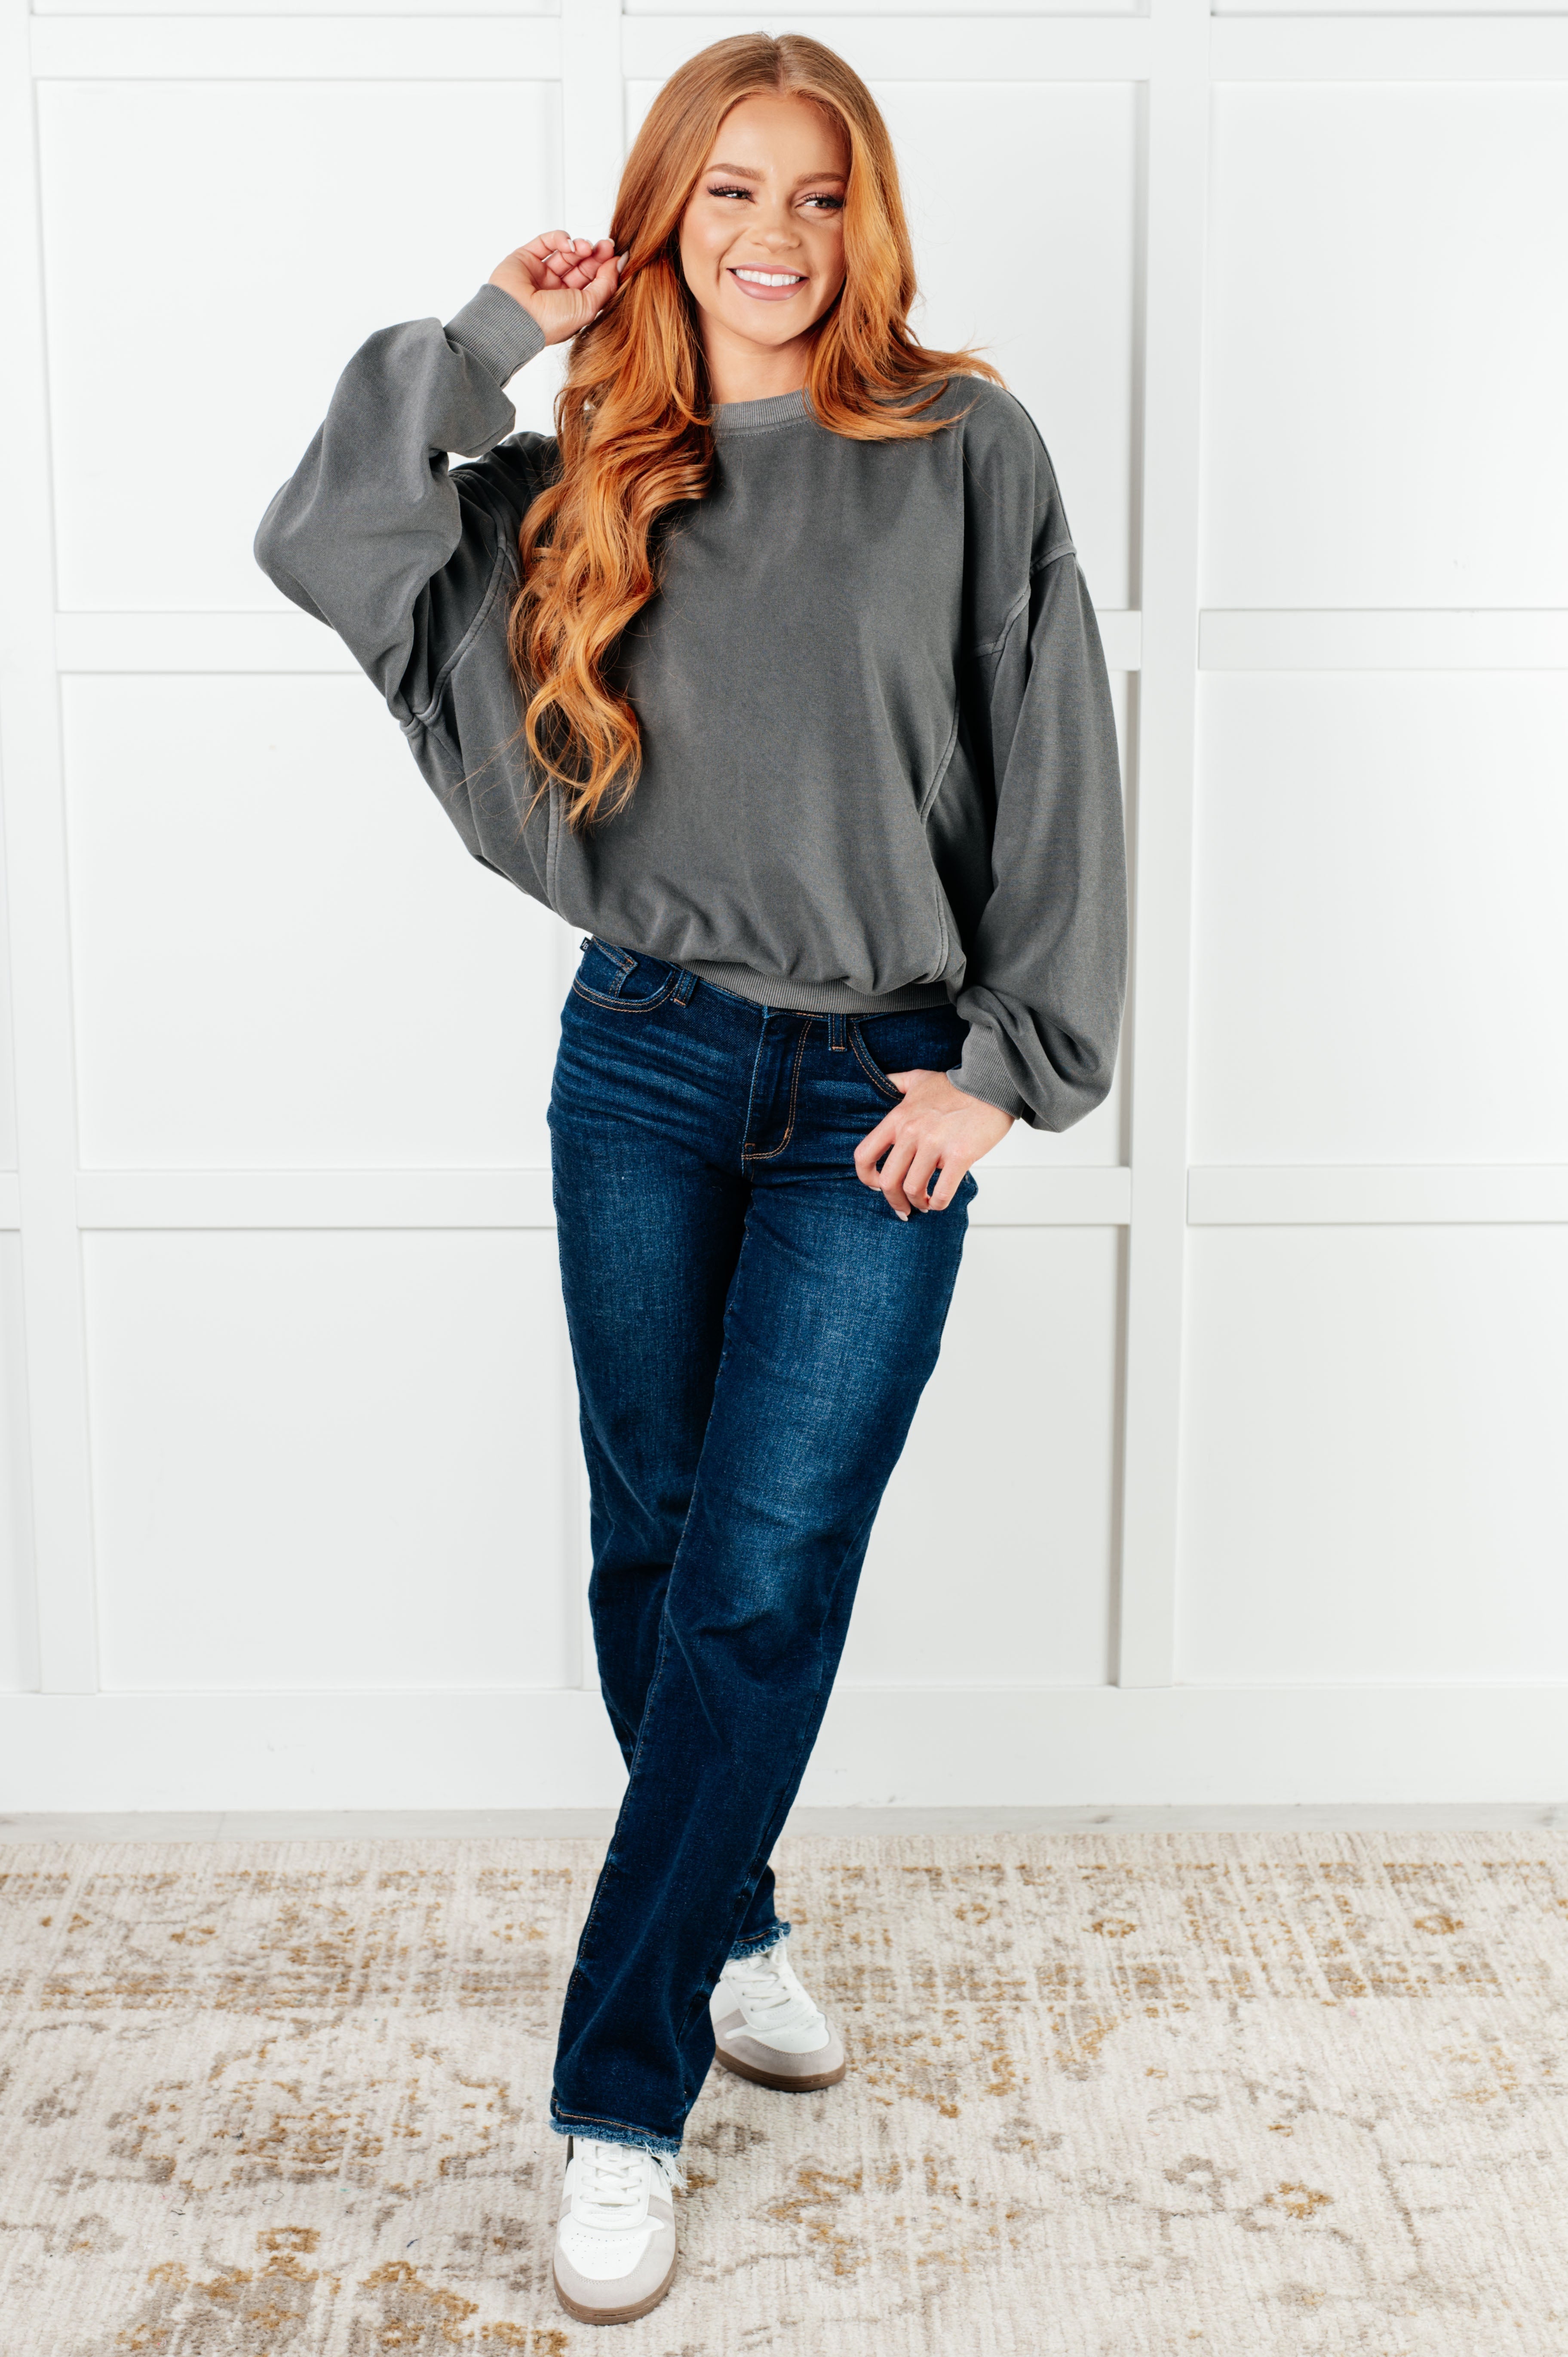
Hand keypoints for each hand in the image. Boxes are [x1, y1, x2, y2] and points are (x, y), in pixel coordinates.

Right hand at [489, 233, 622, 347]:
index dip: (605, 268)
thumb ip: (606, 285)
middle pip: (582, 266)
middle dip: (596, 255)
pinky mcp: (526, 258)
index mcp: (571, 306)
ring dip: (580, 247)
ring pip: (566, 253)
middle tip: (607, 246)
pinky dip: (560, 238)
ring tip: (586, 248)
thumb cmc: (550, 321)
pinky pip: (546, 242)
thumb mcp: (588, 307)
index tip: (617, 257)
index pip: (593, 282)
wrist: (515, 316)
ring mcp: (541, 274)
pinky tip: (569, 244)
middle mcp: (556, 291)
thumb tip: (621, 263)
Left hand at [853, 1069, 1012, 1219]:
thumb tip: (885, 1081)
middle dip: (894, 1200)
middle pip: (888, 1181)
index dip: (866, 1177)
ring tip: (925, 1203)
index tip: (876, 1185)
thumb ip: (897, 1082)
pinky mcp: (959, 1155)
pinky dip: (939, 1203)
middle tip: (903, 1207)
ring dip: (917, 1202)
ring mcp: (935, 1144)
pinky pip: (942, 1192)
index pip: (865, 1155)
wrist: (991, 1084)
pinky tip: (940, 1202)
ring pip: (912, 1189)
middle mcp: (911, 1132)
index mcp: (898, 1118)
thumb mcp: (918, 1079)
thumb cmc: (957, 1086)